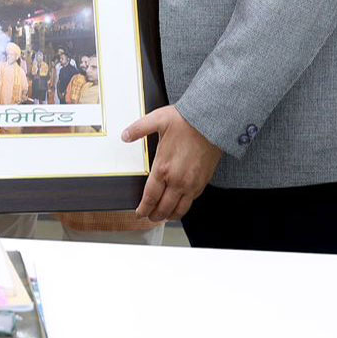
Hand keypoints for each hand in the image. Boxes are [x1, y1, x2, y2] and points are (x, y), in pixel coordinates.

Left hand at [122, 105, 221, 221]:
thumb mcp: (157, 120)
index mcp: (163, 168)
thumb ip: (138, 129)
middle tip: (149, 217)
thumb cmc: (186, 121)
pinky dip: (183, 208)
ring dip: (169, 215)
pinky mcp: (203, 182)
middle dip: (154, 215)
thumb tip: (125, 136)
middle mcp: (178, 180)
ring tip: (163, 217)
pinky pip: (192, 201)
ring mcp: (192, 183)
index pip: (150, 196)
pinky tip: (179, 205)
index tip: (139, 213)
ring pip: (180, 209)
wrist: (211, 123)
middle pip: (164, 207)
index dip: (143, 208)